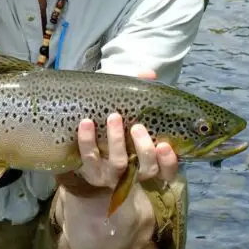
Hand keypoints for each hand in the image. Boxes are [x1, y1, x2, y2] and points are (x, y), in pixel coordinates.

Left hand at [58, 69, 177, 190]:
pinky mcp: (89, 170)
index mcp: (150, 161)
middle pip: (146, 170)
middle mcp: (134, 171)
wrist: (79, 130)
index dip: (169, 161)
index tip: (165, 145)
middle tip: (137, 127)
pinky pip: (88, 159)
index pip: (168, 170)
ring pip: (118, 164)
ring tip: (113, 117)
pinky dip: (87, 141)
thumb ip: (139, 90)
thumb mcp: (128, 104)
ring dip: (116, 141)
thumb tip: (149, 74)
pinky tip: (86, 123)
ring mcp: (111, 173)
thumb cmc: (114, 118)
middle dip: (144, 149)